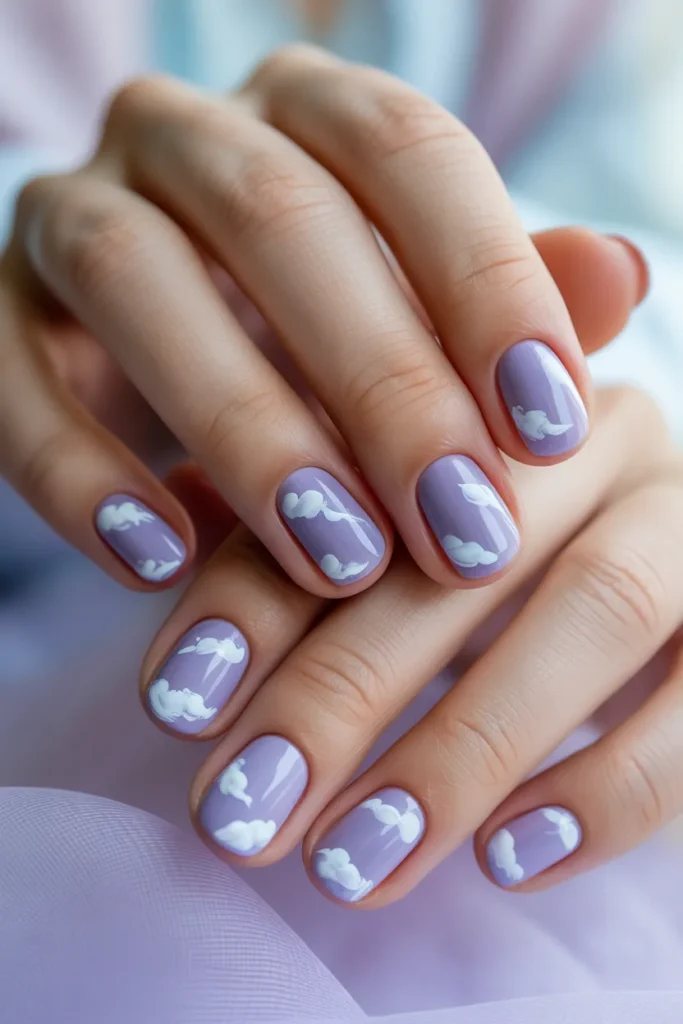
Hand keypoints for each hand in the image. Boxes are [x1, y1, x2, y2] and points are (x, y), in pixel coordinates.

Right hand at [0, 45, 644, 592]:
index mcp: (306, 113)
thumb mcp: (418, 311)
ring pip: (138, 279)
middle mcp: (184, 135)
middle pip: (280, 221)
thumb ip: (509, 296)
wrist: (156, 347)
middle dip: (381, 384)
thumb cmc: (316, 332)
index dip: (487, 283)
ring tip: (335, 559)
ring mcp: (70, 210)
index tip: (550, 428)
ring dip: (244, 429)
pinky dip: (81, 474)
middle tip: (459, 529)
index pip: (408, 152)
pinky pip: (14, 380)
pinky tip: (161, 561)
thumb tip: (623, 276)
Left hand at [138, 383, 682, 905]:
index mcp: (485, 397)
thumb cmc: (488, 560)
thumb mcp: (391, 548)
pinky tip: (509, 859)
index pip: (353, 477)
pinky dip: (607, 789)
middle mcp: (592, 434)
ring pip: (595, 611)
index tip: (176, 707)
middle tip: (244, 812)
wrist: (646, 569)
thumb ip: (303, 563)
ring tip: (354, 862)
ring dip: (464, 748)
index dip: (258, 592)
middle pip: (465, 547)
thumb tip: (192, 662)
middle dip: (341, 691)